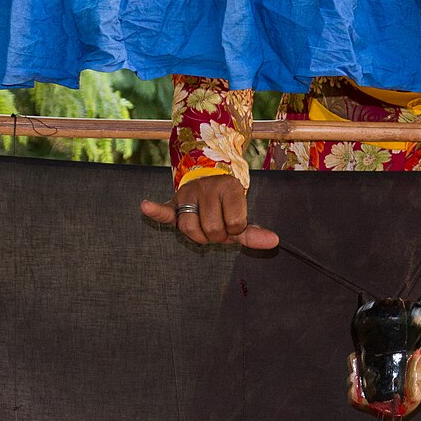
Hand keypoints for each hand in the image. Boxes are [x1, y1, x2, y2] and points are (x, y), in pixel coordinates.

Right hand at [141, 175, 278, 248]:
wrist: (207, 178)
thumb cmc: (225, 204)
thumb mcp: (242, 213)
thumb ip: (255, 231)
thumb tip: (274, 242)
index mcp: (230, 187)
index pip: (236, 225)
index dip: (236, 230)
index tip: (233, 222)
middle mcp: (208, 188)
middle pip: (213, 230)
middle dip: (217, 235)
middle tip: (218, 225)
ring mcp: (189, 195)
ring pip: (191, 229)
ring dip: (199, 236)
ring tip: (203, 227)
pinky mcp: (174, 202)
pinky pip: (164, 210)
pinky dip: (155, 210)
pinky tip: (145, 206)